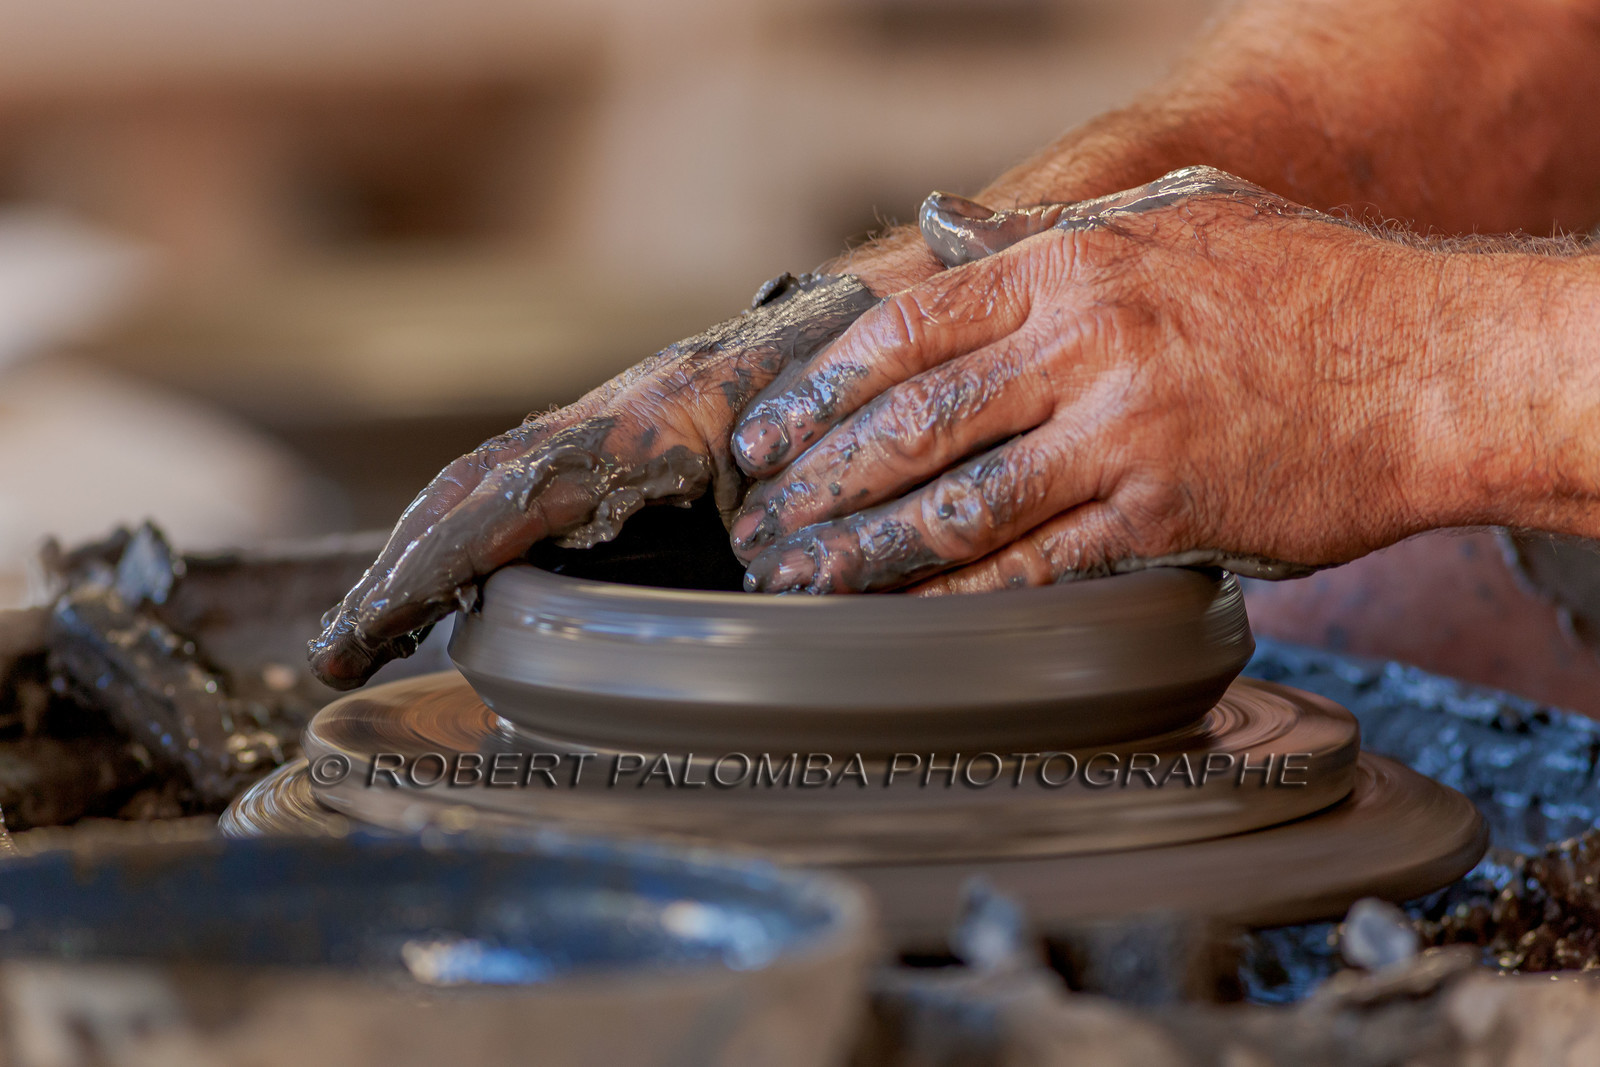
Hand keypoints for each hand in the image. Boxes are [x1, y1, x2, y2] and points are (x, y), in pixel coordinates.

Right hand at [308, 272, 876, 688]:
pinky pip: (518, 492)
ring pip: (483, 487)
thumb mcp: (812, 469)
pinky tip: (448, 593)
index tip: (371, 626)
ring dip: (420, 557)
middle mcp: (601, 425)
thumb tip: (745, 609)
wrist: (849, 323)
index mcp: (641, 428)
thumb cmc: (835, 395)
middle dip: (398, 569)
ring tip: (362, 631)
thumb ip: (781, 544)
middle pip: (467, 488)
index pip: (504, 496)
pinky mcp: (612, 451)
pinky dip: (467, 542)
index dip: (431, 564)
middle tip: (338, 648)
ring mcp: (599, 433)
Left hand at [726, 168, 1498, 594]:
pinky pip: (1036, 566)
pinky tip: (905, 620)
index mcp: (1073, 268)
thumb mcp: (1178, 218)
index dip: (819, 390)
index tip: (767, 436)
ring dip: (865, 554)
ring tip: (802, 584)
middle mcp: (1085, 347)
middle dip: (819, 483)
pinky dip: (959, 598)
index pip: (904, 330)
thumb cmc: (1310, 288)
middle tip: (760, 530)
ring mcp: (1122, 436)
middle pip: (910, 424)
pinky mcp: (1164, 517)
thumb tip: (953, 236)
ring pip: (957, 504)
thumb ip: (1057, 234)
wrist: (1435, 367)